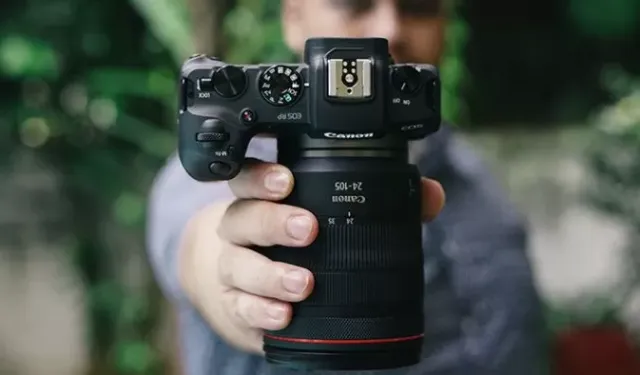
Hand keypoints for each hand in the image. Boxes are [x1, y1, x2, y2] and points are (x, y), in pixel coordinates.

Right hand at [178, 159, 444, 353]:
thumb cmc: (292, 245)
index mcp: (261, 201)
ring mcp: (233, 269)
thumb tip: (431, 195)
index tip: (286, 180)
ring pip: (238, 264)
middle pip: (243, 217)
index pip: (250, 178)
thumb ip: (382, 203)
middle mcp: (241, 230)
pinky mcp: (234, 305)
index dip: (262, 177)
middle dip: (273, 221)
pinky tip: (283, 316)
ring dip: (270, 274)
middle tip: (307, 229)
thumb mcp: (327, 218)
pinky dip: (260, 311)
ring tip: (302, 283)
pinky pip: (240, 306)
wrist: (238, 284)